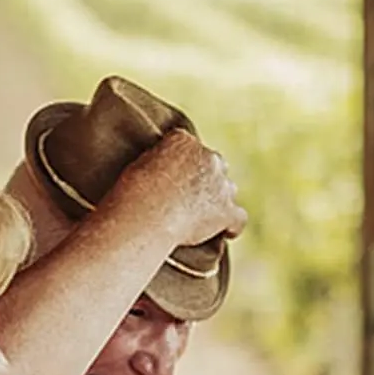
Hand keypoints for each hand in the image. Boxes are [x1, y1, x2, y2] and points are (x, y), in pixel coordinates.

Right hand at [119, 128, 247, 245]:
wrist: (147, 214)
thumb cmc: (134, 192)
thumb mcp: (139, 165)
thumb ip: (157, 161)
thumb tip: (161, 169)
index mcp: (183, 141)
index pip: (191, 147)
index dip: (187, 163)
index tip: (179, 175)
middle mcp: (207, 157)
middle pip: (214, 165)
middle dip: (207, 178)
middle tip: (192, 197)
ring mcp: (220, 184)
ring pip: (228, 189)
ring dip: (220, 199)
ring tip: (207, 215)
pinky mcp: (226, 211)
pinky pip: (238, 218)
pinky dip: (233, 226)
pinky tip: (228, 233)